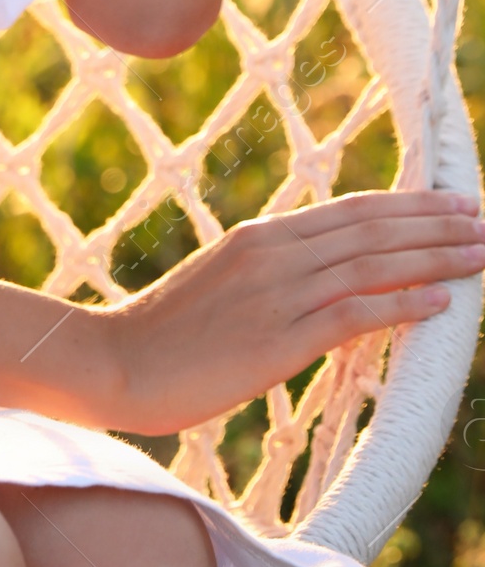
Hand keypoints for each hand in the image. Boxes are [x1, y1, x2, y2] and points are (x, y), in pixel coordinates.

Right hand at [99, 190, 484, 437]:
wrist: (118, 362)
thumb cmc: (166, 335)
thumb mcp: (223, 286)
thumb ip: (272, 275)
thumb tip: (323, 279)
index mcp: (259, 238)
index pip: (349, 212)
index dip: (405, 207)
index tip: (450, 204)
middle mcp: (272, 254)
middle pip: (368, 230)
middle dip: (431, 225)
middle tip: (481, 219)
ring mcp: (275, 295)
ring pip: (370, 265)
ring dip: (432, 258)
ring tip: (479, 254)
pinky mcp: (276, 340)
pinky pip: (351, 314)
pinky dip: (399, 304)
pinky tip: (439, 303)